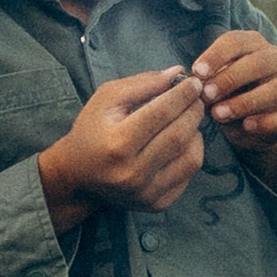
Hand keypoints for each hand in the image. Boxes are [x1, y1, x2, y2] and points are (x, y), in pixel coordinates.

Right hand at [36, 67, 206, 232]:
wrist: (78, 176)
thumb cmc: (92, 131)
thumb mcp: (106, 99)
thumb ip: (142, 83)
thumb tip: (178, 73)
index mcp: (117, 143)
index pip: (161, 113)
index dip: (182, 95)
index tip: (193, 82)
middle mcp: (133, 172)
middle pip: (178, 135)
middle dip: (193, 111)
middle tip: (198, 96)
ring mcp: (146, 192)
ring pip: (190, 157)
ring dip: (197, 132)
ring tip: (191, 117)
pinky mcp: (156, 204)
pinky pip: (188, 175)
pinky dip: (193, 153)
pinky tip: (186, 140)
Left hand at [192, 29, 276, 178]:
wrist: (249, 126)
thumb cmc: (227, 95)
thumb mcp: (214, 84)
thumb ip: (208, 81)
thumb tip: (197, 83)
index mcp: (254, 44)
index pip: (236, 42)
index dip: (216, 56)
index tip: (197, 73)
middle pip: (258, 62)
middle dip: (230, 79)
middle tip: (207, 95)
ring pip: (275, 90)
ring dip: (245, 102)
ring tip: (219, 114)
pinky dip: (265, 122)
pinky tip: (246, 126)